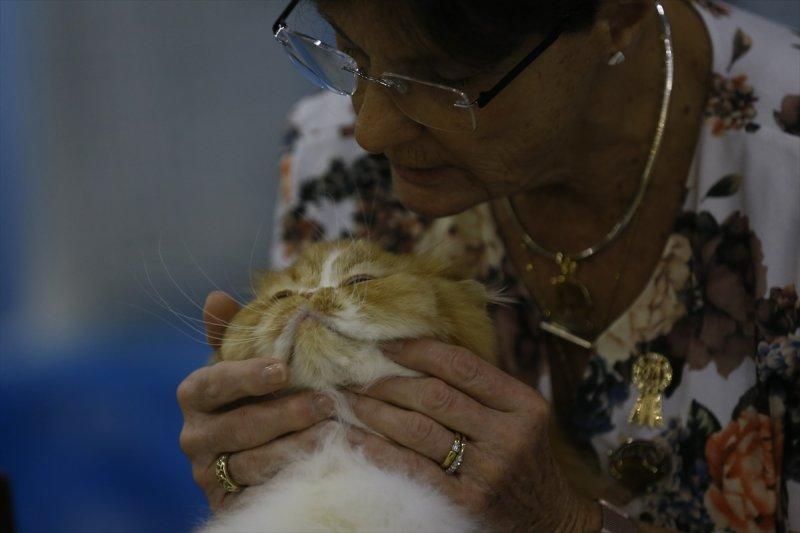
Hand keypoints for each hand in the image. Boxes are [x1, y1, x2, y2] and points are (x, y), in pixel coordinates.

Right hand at [176, 291, 334, 509]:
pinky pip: (261, 489)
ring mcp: (209, 472)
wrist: (253, 453)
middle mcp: (194, 435)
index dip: (246, 376)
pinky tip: (323, 460)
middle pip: (239, 426)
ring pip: (252, 462)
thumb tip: (215, 297)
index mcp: (195, 395)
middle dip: (285, 414)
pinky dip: (293, 473)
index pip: (213, 383)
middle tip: (325, 403)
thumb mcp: (243, 364)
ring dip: (296, 445)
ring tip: (332, 431)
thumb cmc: (251, 396)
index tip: (282, 370)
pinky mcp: (227, 500)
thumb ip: (232, 334)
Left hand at [344, 339, 601, 531]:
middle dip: (387, 381)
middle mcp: (509, 437)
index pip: (461, 366)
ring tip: (347, 399)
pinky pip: (409, 467)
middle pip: (434, 395)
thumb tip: (416, 349)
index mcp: (524, 405)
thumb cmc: (521, 460)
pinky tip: (353, 436)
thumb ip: (480, 388)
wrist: (548, 523)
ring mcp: (488, 473)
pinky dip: (375, 448)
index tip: (385, 344)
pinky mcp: (465, 503)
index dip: (417, 350)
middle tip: (355, 374)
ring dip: (373, 411)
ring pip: (416, 429)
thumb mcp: (517, 418)